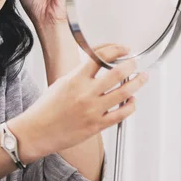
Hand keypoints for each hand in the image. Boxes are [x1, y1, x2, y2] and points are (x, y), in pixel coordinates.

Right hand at [10, 44, 148, 160]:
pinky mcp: (97, 125)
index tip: (122, 49)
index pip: (100, 57)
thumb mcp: (61, 82)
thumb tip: (98, 63)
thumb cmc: (46, 108)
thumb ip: (80, 73)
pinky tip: (132, 101)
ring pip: (124, 93)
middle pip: (117, 73)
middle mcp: (86, 93)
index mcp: (75, 79)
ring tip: (142, 78)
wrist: (38, 131)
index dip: (115, 49)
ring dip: (137, 82)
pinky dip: (131, 105)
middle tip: (134, 62)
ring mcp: (93, 110)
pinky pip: (121, 114)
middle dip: (131, 65)